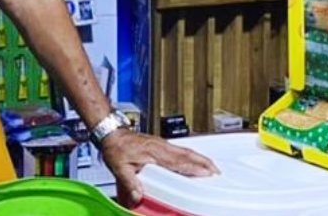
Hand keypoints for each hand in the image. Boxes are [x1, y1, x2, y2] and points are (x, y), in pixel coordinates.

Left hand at [100, 130, 217, 205]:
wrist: (111, 132)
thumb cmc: (115, 147)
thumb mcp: (119, 166)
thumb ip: (129, 181)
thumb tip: (137, 195)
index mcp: (154, 153)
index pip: (178, 161)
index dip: (194, 167)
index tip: (207, 173)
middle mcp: (160, 147)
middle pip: (188, 154)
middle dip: (204, 162)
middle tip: (217, 172)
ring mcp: (161, 144)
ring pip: (185, 150)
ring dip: (200, 158)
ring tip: (211, 167)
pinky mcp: (160, 144)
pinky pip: (180, 149)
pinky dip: (191, 154)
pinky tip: (194, 160)